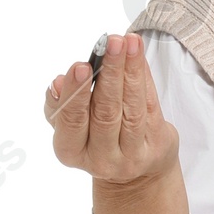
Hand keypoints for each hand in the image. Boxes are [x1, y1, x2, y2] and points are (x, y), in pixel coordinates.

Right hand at [45, 31, 189, 213]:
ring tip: (129, 41)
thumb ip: (59, 105)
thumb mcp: (70, 125)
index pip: (71, 121)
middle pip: (105, 113)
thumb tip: (57, 84)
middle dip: (109, 74)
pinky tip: (138, 54)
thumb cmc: (94, 136)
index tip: (81, 66)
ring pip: (131, 108)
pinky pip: (149, 106)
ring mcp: (131, 156)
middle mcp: (101, 159)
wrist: (134, 173)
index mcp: (71, 151)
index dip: (76, 93)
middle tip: (111, 44)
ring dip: (130, 70)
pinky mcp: (155, 146)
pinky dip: (143, 77)